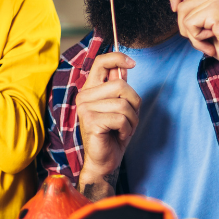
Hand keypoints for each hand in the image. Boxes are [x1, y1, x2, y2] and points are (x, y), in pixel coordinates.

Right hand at [75, 51, 139, 197]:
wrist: (104, 161)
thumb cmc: (113, 134)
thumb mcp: (120, 107)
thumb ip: (119, 87)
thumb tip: (125, 67)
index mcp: (90, 89)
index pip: (101, 62)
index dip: (118, 58)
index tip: (133, 63)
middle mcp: (84, 96)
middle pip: (121, 85)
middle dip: (134, 103)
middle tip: (130, 118)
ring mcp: (85, 108)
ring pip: (124, 103)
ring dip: (132, 120)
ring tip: (124, 129)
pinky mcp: (91, 121)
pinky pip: (121, 118)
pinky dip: (127, 129)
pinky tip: (119, 135)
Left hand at [169, 0, 218, 74]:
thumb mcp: (210, 24)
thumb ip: (197, 12)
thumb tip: (177, 7)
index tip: (175, 9)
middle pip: (182, 5)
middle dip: (185, 27)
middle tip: (202, 37)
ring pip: (184, 16)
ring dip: (192, 35)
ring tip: (209, 40)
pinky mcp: (216, 10)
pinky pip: (190, 25)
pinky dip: (197, 39)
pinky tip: (212, 41)